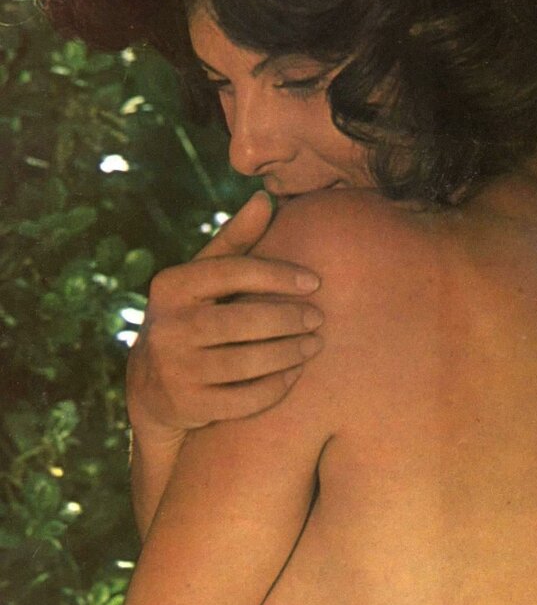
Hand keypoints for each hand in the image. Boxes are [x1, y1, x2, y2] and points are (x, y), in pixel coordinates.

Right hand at [126, 191, 322, 442]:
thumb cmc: (191, 317)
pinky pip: (244, 399)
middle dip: (288, 319)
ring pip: (246, 363)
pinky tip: (295, 374)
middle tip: (319, 318)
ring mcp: (175, 370)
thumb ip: (235, 240)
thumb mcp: (202, 277)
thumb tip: (265, 198)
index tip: (315, 282)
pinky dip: (275, 387)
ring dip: (289, 353)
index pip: (232, 271)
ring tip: (314, 344)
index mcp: (170, 286)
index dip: (278, 275)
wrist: (150, 387)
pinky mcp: (187, 406)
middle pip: (242, 320)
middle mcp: (167, 327)